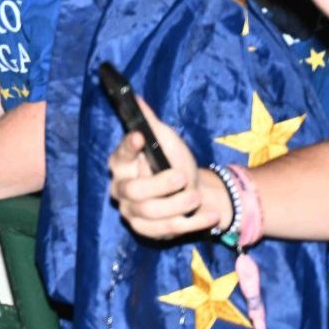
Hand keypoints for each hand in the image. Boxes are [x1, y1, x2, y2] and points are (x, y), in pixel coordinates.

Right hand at [106, 95, 222, 239]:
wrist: (196, 194)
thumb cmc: (176, 163)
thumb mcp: (167, 140)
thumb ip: (151, 123)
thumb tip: (136, 98)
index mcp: (122, 164)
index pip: (119, 155)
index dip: (128, 147)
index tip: (140, 138)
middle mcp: (121, 189)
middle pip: (133, 191)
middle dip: (161, 184)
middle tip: (183, 177)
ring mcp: (132, 212)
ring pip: (150, 212)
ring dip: (179, 204)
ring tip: (197, 196)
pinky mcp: (147, 231)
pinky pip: (167, 229)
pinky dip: (192, 222)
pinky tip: (209, 214)